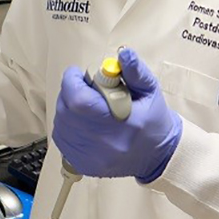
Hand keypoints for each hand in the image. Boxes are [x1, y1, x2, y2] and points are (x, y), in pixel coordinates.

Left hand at [52, 48, 181, 182]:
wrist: (157, 155)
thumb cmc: (153, 121)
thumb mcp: (150, 91)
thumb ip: (135, 71)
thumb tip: (124, 53)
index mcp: (124, 124)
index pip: (81, 101)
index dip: (73, 82)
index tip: (77, 73)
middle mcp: (105, 144)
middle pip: (67, 111)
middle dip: (70, 93)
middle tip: (83, 88)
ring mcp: (92, 158)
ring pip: (61, 124)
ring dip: (67, 109)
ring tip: (84, 104)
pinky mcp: (83, 164)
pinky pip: (61, 139)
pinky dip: (66, 126)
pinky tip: (81, 121)